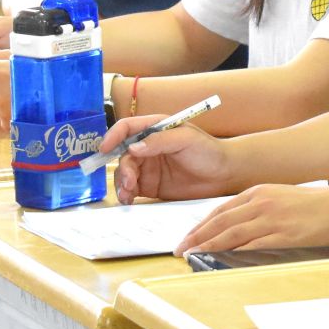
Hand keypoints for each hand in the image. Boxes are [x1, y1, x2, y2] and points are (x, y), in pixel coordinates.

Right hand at [103, 116, 238, 202]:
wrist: (224, 175)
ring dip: (121, 183)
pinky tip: (128, 199)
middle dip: (122, 168)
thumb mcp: (186, 139)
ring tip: (127, 194)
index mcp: (155, 129)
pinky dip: (126, 194)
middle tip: (129, 182)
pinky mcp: (151, 186)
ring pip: (124, 173)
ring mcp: (148, 167)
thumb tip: (134, 148)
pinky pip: (132, 189)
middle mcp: (148, 147)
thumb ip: (160, 141)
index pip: (126, 128)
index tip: (104, 148)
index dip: (113, 136)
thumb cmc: (209, 151)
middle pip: (123, 155)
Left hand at [178, 184, 328, 253]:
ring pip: (231, 235)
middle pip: (220, 222)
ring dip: (207, 247)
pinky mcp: (284, 237)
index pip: (221, 210)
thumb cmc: (317, 206)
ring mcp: (272, 220)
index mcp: (260, 192)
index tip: (187, 237)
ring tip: (192, 257)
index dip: (200, 225)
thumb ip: (258, 209)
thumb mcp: (282, 198)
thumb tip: (235, 228)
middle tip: (180, 249)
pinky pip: (251, 248)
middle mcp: (262, 204)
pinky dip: (231, 255)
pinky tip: (219, 261)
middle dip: (196, 237)